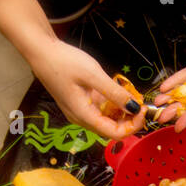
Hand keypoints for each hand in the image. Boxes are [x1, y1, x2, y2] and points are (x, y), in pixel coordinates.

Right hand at [28, 39, 145, 138]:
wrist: (42, 52)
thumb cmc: (63, 62)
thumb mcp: (93, 75)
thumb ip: (114, 93)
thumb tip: (134, 107)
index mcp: (84, 115)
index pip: (115, 133)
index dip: (133, 125)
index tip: (143, 108)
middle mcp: (82, 118)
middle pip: (112, 129)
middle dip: (130, 118)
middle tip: (139, 100)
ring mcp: (80, 111)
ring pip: (107, 119)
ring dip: (122, 110)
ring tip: (129, 92)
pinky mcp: (80, 103)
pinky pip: (101, 110)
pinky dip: (112, 103)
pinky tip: (117, 90)